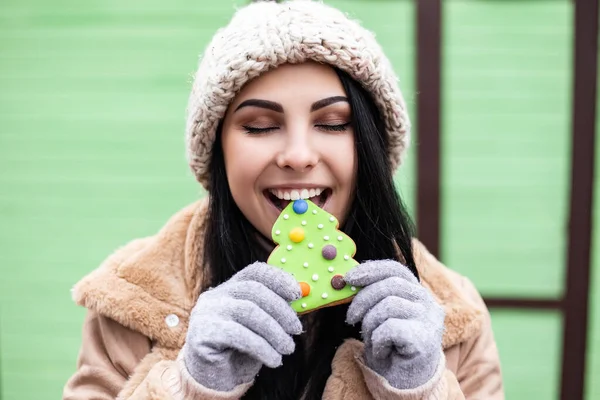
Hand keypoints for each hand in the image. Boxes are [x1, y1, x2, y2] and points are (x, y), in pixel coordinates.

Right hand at [183, 262, 302, 391]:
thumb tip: (304, 296)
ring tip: (288, 348)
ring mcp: (206, 313)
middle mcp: (215, 296)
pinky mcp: (202, 334)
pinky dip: (262, 347)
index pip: (255, 272)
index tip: (298, 294)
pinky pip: (239, 335)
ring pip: (248, 312)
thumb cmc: (241, 350)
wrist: (214, 378)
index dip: (278, 278)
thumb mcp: (260, 327)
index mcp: (230, 288)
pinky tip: (274, 360)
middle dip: (280, 310)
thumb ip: (276, 310)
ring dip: (274, 332)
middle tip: (296, 329)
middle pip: (253, 290)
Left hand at [345, 260, 444, 389]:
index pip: (396, 270)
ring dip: (370, 325)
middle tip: (350, 318)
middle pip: (389, 285)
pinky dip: (378, 341)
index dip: (371, 270)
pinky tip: (383, 351)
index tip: (349, 278)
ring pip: (388, 305)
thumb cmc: (390, 348)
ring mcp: (429, 321)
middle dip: (362, 300)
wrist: (404, 384)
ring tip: (373, 340)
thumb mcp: (380, 315)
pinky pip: (389, 328)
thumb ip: (374, 296)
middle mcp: (428, 303)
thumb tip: (349, 279)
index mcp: (417, 293)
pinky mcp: (424, 339)